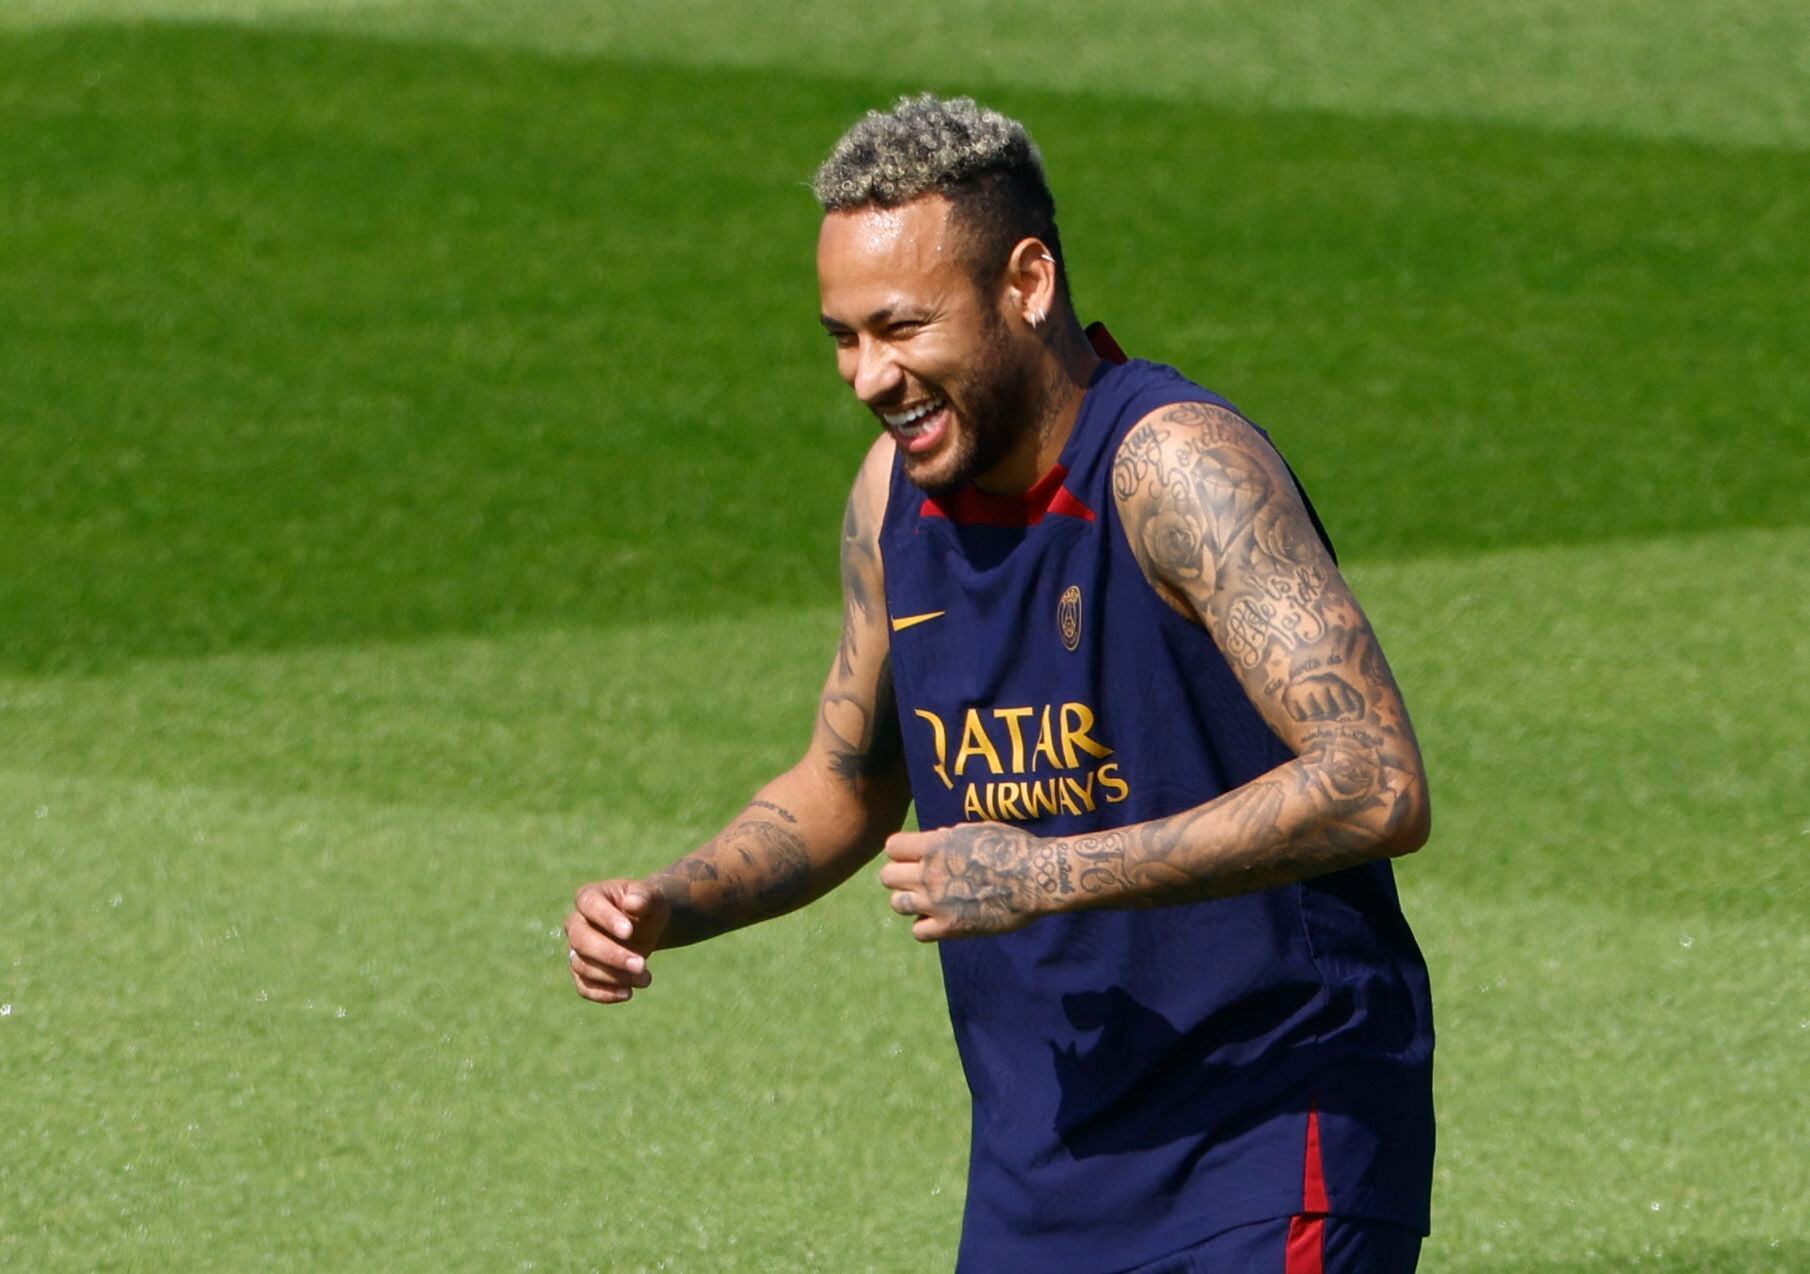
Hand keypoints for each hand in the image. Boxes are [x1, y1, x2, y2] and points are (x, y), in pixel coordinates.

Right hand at [567, 879, 670, 1003]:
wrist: (647, 924)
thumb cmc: (646, 906)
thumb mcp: (652, 897)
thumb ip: (644, 897)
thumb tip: (632, 904)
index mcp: (589, 897)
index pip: (589, 905)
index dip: (605, 919)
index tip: (628, 932)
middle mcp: (577, 923)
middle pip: (581, 941)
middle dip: (611, 955)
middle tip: (641, 964)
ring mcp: (577, 950)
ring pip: (583, 966)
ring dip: (614, 976)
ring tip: (645, 979)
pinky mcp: (582, 972)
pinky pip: (584, 987)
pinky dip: (604, 994)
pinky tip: (627, 993)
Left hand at [879, 822, 1063, 940]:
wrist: (1037, 878)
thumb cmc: (1013, 848)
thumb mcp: (976, 831)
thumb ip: (948, 838)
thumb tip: (933, 841)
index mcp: (934, 845)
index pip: (891, 847)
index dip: (901, 851)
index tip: (916, 855)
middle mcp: (929, 874)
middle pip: (887, 877)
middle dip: (901, 876)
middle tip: (921, 878)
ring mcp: (937, 902)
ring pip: (897, 905)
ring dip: (910, 902)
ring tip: (930, 900)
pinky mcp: (951, 927)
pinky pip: (918, 932)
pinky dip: (926, 926)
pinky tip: (942, 919)